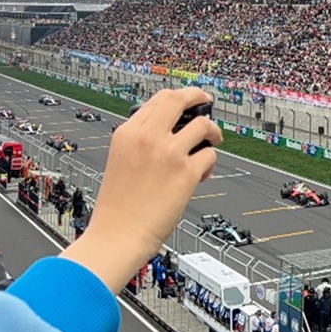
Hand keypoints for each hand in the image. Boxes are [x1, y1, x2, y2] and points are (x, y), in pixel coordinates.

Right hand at [60, 88, 221, 291]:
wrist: (117, 235)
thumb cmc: (119, 205)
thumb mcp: (120, 159)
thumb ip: (142, 140)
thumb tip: (173, 127)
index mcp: (127, 133)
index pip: (159, 99)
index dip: (180, 96)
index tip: (190, 98)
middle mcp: (148, 138)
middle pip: (180, 100)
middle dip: (199, 97)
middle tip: (208, 101)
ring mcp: (169, 153)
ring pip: (204, 125)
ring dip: (213, 132)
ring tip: (212, 142)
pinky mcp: (187, 172)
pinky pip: (210, 155)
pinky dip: (210, 164)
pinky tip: (201, 175)